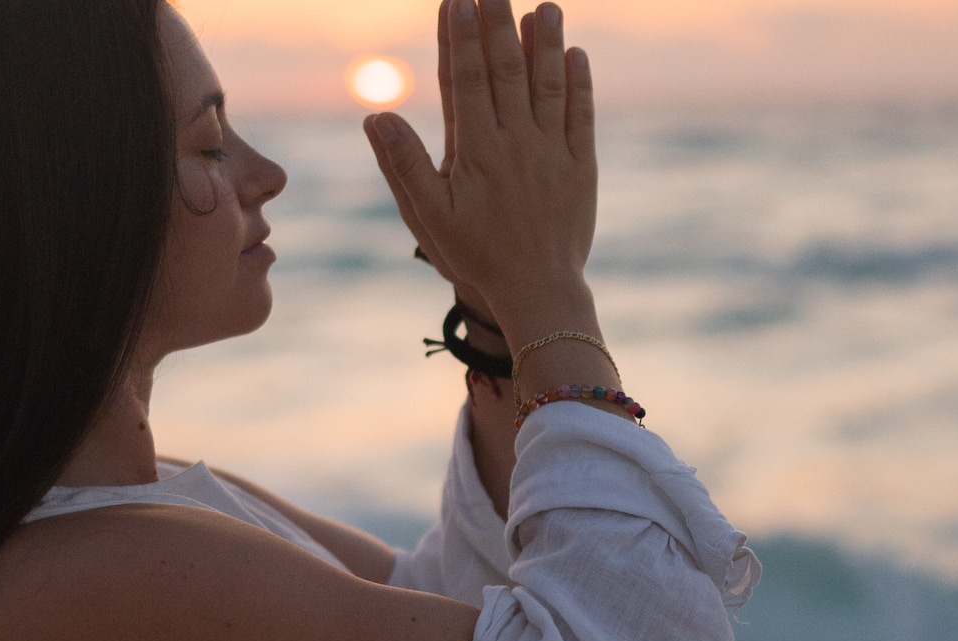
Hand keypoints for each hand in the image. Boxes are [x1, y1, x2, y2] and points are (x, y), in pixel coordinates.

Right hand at [364, 1, 597, 334]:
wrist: (537, 294)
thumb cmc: (475, 258)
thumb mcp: (428, 217)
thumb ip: (403, 164)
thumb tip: (376, 116)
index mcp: (476, 151)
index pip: (465, 80)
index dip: (459, 37)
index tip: (456, 0)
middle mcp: (516, 142)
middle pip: (506, 70)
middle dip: (498, 24)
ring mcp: (552, 153)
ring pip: (548, 85)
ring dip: (546, 43)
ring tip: (544, 5)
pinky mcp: (581, 168)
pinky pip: (581, 117)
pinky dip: (579, 85)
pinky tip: (575, 56)